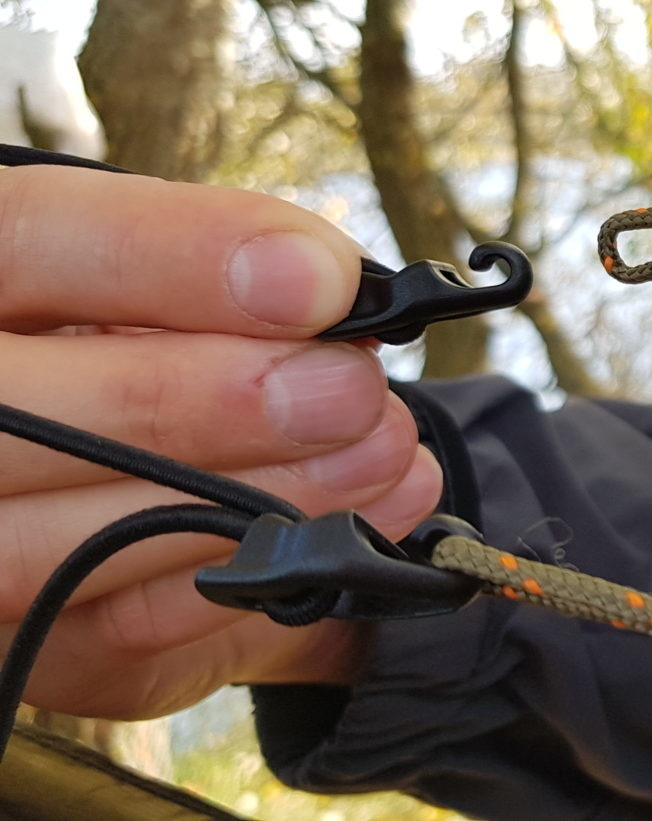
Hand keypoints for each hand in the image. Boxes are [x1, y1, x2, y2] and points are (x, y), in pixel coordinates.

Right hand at [0, 167, 441, 718]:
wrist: (110, 468)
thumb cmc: (139, 344)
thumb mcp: (148, 279)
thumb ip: (207, 269)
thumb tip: (328, 282)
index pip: (25, 237)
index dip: (168, 256)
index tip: (319, 280)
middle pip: (15, 414)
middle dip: (199, 404)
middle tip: (351, 390)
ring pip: (58, 548)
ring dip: (248, 502)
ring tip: (383, 454)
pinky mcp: (16, 646)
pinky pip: (113, 636)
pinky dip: (243, 585)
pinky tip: (349, 536)